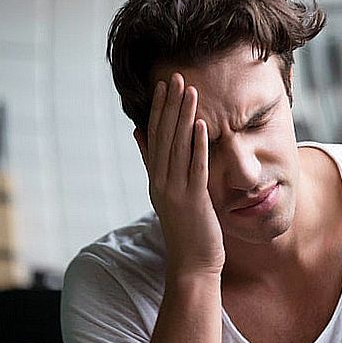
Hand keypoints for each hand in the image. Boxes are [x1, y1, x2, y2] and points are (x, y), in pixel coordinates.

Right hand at [134, 73, 224, 277]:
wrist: (192, 265)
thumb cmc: (185, 230)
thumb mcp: (166, 193)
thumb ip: (153, 163)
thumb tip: (139, 133)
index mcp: (155, 179)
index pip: (155, 137)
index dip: (159, 110)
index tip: (163, 85)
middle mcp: (161, 182)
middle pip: (164, 137)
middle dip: (170, 106)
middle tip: (175, 77)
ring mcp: (175, 191)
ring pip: (178, 148)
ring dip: (184, 118)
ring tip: (189, 91)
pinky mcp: (193, 200)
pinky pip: (195, 168)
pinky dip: (197, 146)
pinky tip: (202, 125)